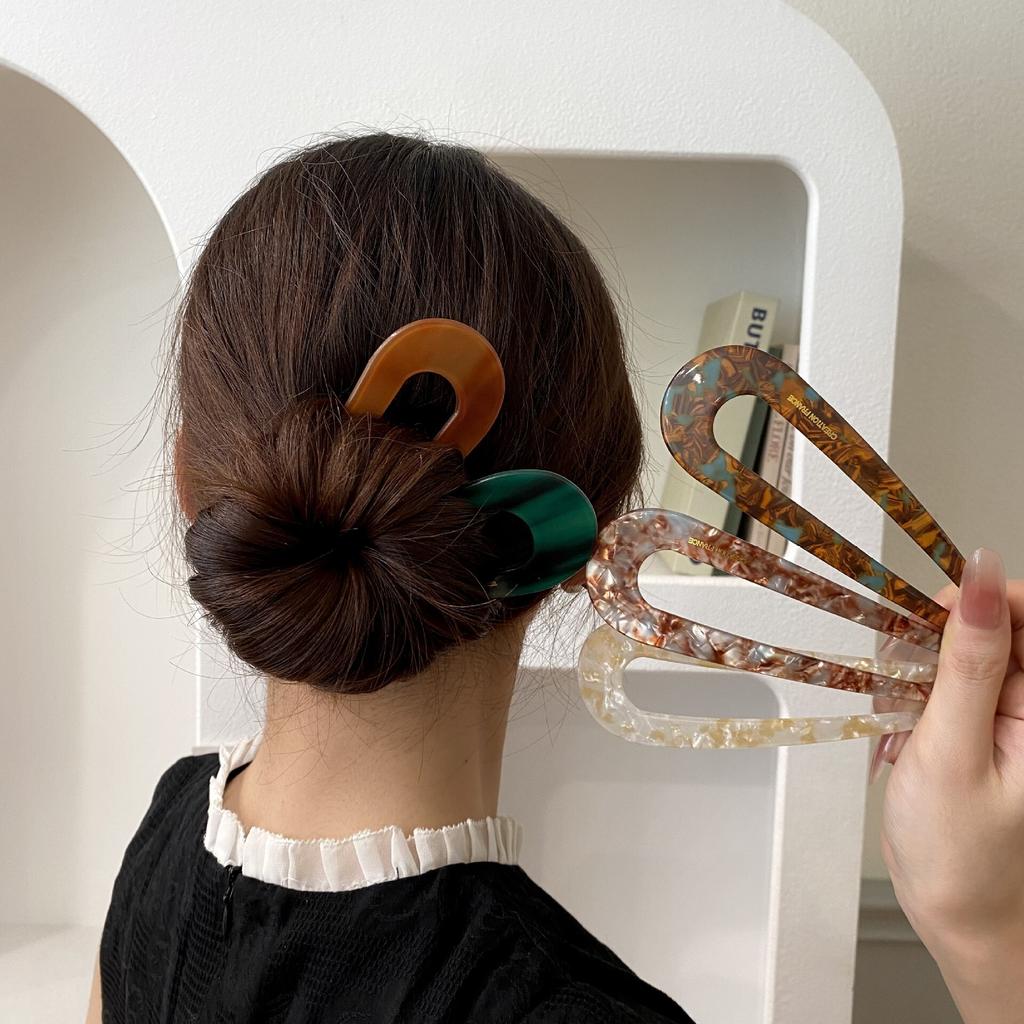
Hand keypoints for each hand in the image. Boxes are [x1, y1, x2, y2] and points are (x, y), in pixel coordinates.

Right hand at [873, 549, 1023, 1021]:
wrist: (952, 912)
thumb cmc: (961, 853)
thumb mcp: (955, 749)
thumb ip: (967, 661)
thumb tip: (982, 578)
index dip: (978, 602)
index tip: (930, 620)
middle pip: (985, 626)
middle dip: (934, 643)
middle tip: (910, 690)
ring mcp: (1001, 713)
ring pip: (953, 649)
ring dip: (915, 672)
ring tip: (904, 723)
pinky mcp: (971, 723)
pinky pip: (937, 679)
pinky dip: (908, 696)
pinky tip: (902, 733)